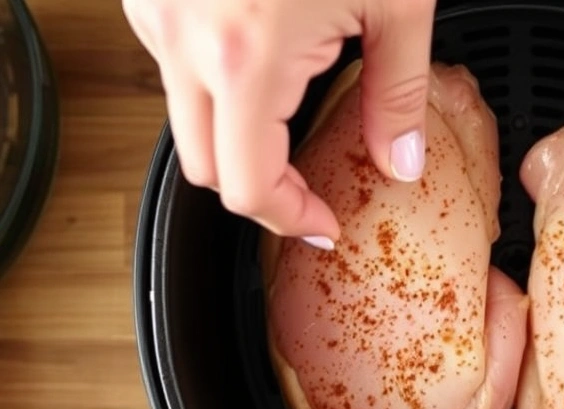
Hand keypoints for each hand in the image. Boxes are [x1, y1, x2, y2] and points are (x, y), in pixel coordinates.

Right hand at [123, 0, 436, 248]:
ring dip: (238, 136)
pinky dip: (217, 86)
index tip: (321, 224)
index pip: (246, 185)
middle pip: (204, 165)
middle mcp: (181, 40)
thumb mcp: (395, 2)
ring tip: (296, 117)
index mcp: (243, 56)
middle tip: (310, 193)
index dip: (287, 219)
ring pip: (184, 118)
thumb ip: (400, 95)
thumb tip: (401, 162)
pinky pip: (173, 67)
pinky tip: (263, 63)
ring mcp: (154, 13)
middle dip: (261, 189)